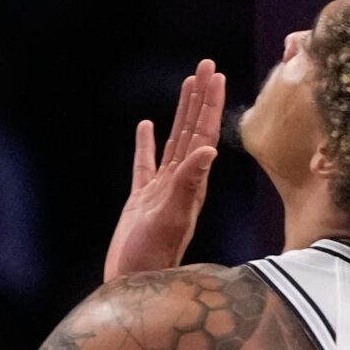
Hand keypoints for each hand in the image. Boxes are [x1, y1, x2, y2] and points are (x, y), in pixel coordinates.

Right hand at [103, 60, 225, 282]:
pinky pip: (145, 163)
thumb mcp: (172, 216)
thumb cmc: (152, 255)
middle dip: (200, 97)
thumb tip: (209, 150)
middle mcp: (182, 181)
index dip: (210, 103)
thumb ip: (189, 182)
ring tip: (187, 84)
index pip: (204, 133)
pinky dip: (146, 143)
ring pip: (174, 141)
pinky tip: (145, 126)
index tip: (216, 75)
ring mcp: (161, 189)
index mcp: (192, 181)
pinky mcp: (142, 199)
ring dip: (181, 112)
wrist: (134, 284)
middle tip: (206, 65)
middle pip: (193, 130)